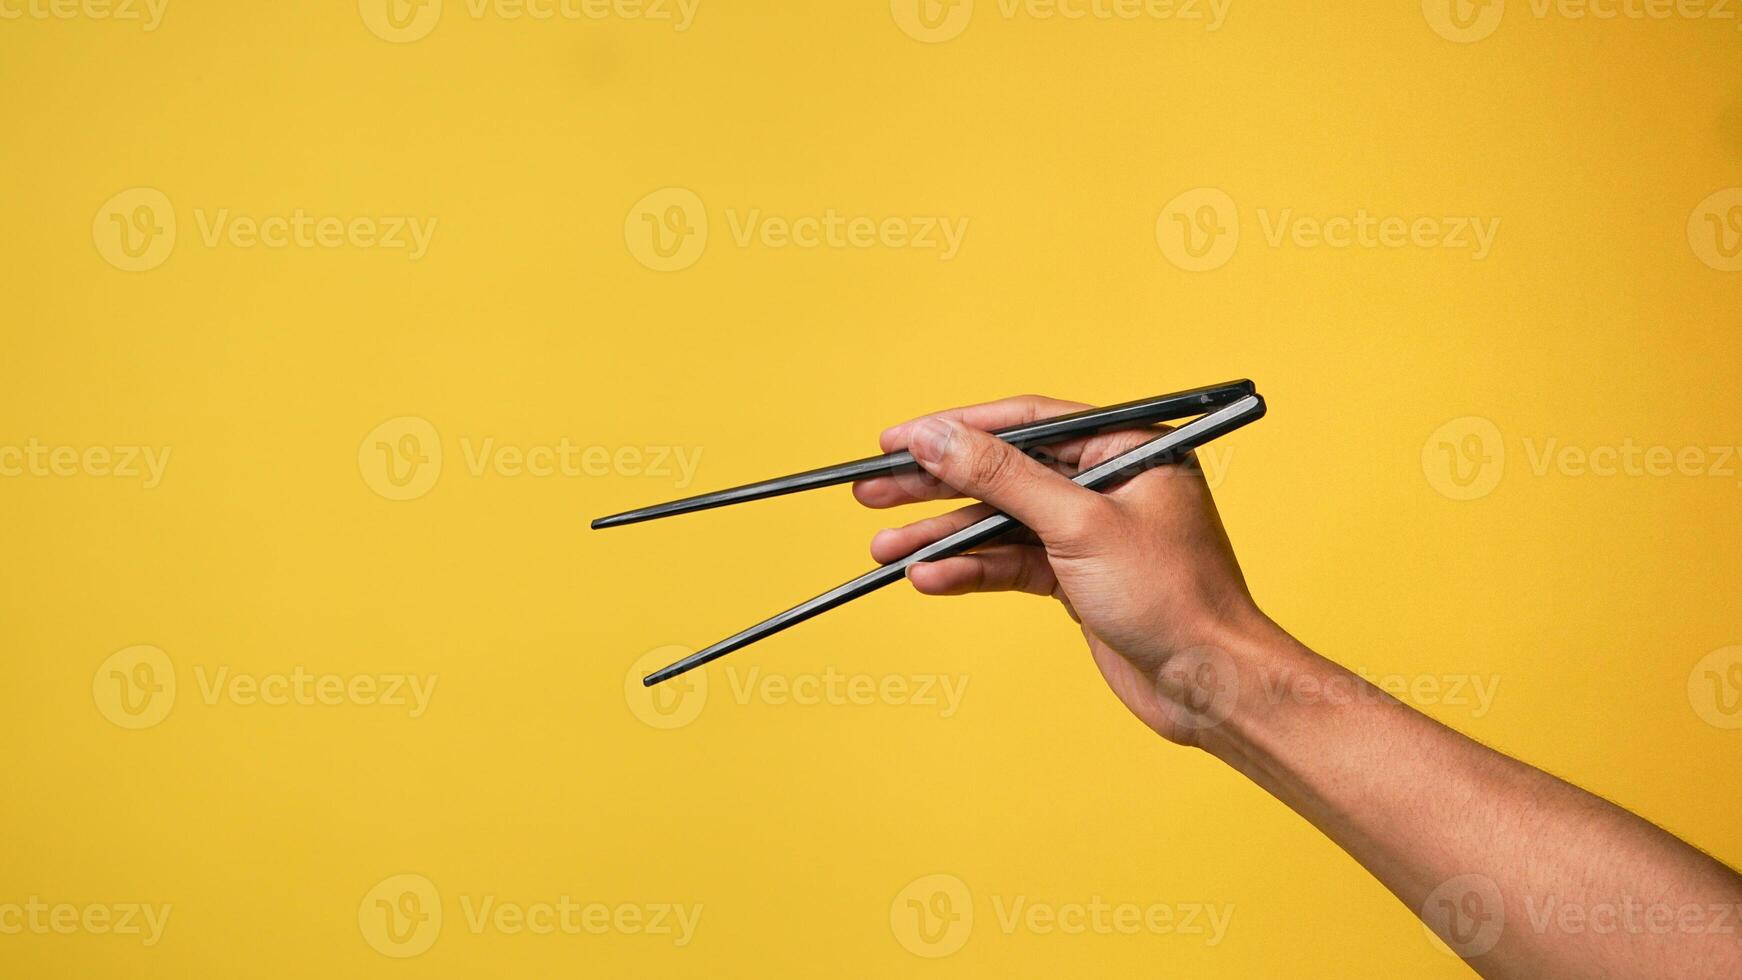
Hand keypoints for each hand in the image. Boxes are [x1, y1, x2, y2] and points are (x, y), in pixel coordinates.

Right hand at [853, 394, 1276, 744]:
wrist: (1212, 685)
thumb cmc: (1175, 599)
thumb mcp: (1079, 525)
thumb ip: (1002, 477)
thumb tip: (938, 438)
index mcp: (1128, 447)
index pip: (1027, 422)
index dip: (957, 429)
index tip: (898, 441)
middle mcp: (1109, 482)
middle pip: (1004, 472)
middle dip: (937, 486)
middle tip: (873, 492)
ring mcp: (1091, 533)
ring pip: (1001, 524)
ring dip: (943, 537)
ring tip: (885, 548)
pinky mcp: (1078, 579)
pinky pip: (1011, 564)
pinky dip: (971, 572)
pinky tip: (930, 578)